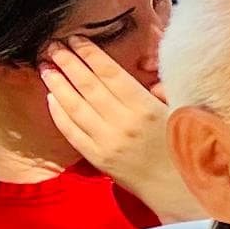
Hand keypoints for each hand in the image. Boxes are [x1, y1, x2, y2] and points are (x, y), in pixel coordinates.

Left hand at [41, 37, 182, 212]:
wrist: (178, 189)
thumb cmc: (183, 147)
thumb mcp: (180, 112)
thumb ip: (163, 90)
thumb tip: (149, 74)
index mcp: (145, 107)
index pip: (110, 73)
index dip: (90, 54)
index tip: (76, 39)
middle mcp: (123, 123)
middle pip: (88, 86)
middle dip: (68, 63)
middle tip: (53, 47)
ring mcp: (107, 142)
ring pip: (75, 107)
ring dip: (58, 85)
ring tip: (46, 68)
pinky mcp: (98, 158)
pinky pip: (72, 132)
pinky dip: (59, 114)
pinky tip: (51, 99)